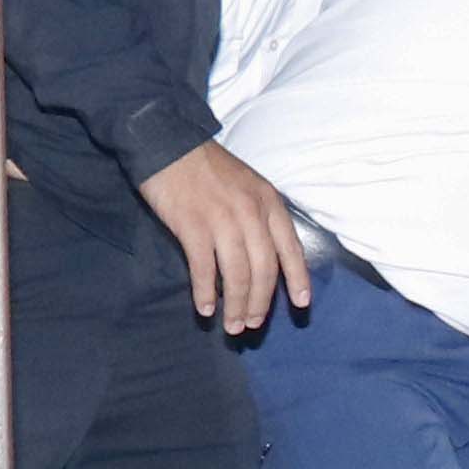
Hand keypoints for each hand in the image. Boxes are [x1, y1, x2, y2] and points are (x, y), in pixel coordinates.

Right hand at [140, 141, 310, 335]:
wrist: (168, 142)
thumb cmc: (207, 168)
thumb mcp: (248, 184)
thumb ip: (259, 216)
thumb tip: (264, 256)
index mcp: (268, 202)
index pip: (291, 248)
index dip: (298, 279)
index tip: (301, 304)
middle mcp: (250, 213)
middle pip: (264, 270)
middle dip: (260, 303)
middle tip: (253, 325)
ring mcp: (222, 220)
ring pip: (237, 275)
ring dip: (236, 306)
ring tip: (232, 326)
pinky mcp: (192, 226)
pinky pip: (204, 269)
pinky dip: (205, 293)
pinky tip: (205, 308)